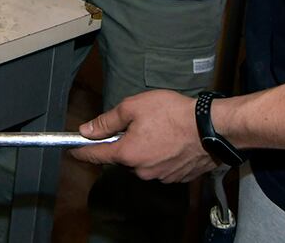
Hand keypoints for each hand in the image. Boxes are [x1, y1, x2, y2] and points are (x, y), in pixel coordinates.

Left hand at [71, 90, 217, 183]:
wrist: (211, 128)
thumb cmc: (173, 114)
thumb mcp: (132, 107)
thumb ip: (107, 121)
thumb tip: (87, 130)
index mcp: (127, 153)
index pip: (96, 155)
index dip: (82, 151)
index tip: (73, 151)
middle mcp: (142, 170)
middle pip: (122, 157)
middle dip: (125, 142)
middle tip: (137, 123)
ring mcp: (161, 176)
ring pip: (142, 162)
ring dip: (145, 148)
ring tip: (159, 129)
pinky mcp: (177, 177)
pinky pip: (160, 166)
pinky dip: (161, 154)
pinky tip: (171, 140)